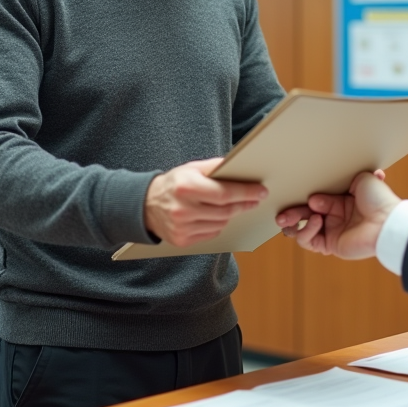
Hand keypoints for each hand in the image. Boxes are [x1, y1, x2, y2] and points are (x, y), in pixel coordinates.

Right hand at [144, 158, 267, 246]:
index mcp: (186, 187)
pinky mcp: (182, 241)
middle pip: (225, 211)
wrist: (145, 205)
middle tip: (256, 198)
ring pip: (220, 224)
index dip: (246, 193)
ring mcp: (182, 228)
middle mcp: (183, 209)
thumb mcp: (191, 168)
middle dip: (244, 204)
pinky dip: (217, 225)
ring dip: (230, 215)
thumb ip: (215, 166)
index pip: (224, 194)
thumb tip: (239, 165)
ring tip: (231, 205)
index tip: (261, 191)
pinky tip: (214, 216)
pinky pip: (211, 234)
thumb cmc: (174, 183)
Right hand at [275, 170, 399, 259]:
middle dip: (291, 212)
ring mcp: (332, 232)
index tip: (299, 190)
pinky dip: (306, 230)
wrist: (387, 221)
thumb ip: (344, 177)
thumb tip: (324, 187)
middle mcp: (336, 216)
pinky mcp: (331, 246)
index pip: (315, 198)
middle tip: (281, 212)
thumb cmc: (379, 199)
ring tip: (286, 219)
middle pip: (304, 214)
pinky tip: (314, 221)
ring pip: (302, 229)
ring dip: (292, 223)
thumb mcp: (362, 178)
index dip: (304, 195)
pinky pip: (310, 241)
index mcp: (342, 200)